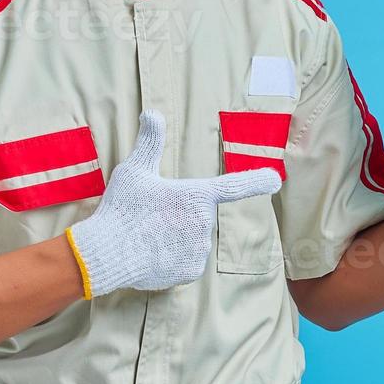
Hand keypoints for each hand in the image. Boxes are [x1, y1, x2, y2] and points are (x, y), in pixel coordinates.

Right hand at [65, 108, 282, 296]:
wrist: (107, 254)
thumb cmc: (122, 208)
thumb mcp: (134, 170)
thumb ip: (150, 142)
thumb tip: (152, 112)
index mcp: (196, 195)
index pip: (233, 185)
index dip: (256, 181)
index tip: (276, 179)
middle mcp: (204, 222)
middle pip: (197, 214)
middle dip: (178, 214)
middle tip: (150, 216)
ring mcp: (199, 249)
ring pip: (191, 238)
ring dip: (174, 236)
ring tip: (147, 235)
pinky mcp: (191, 271)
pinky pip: (185, 259)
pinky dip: (171, 256)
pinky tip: (151, 253)